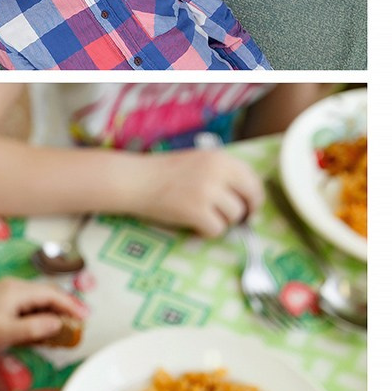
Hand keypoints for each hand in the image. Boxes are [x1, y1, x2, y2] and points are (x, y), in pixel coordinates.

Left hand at [0, 278, 83, 354]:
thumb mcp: (8, 333)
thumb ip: (35, 328)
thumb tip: (59, 323)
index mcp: (17, 290)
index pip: (51, 294)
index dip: (71, 305)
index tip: (86, 317)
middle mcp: (14, 286)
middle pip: (47, 293)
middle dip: (65, 306)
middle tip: (80, 321)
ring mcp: (7, 292)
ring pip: (38, 298)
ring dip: (53, 310)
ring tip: (66, 324)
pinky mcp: (2, 300)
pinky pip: (28, 303)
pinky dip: (40, 312)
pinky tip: (44, 325)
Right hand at [132, 148, 262, 237]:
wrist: (137, 180)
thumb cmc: (167, 172)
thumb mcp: (200, 161)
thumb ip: (224, 174)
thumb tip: (249, 199)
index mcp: (221, 158)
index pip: (254, 180)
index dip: (255, 197)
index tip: (249, 206)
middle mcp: (218, 173)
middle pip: (251, 199)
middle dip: (247, 212)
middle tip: (238, 219)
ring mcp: (208, 192)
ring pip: (235, 217)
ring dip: (223, 221)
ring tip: (204, 216)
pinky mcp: (196, 211)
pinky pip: (217, 230)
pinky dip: (208, 232)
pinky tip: (196, 225)